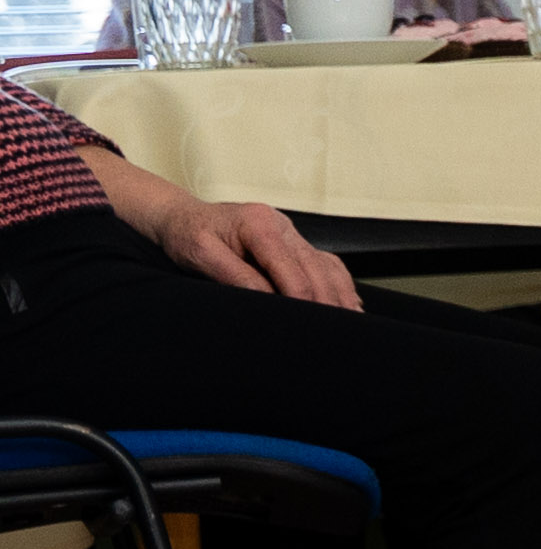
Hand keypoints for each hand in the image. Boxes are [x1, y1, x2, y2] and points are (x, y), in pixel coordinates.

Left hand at [149, 195, 355, 305]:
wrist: (182, 217)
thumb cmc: (187, 234)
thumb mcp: (201, 254)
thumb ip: (235, 275)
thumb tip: (266, 298)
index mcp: (260, 225)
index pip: (291, 270)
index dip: (302, 299)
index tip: (307, 325)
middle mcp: (282, 226)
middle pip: (316, 269)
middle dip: (327, 301)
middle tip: (334, 331)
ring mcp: (291, 233)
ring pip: (327, 266)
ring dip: (340, 294)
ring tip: (351, 321)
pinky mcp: (294, 243)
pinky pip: (326, 263)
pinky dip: (340, 283)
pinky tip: (349, 301)